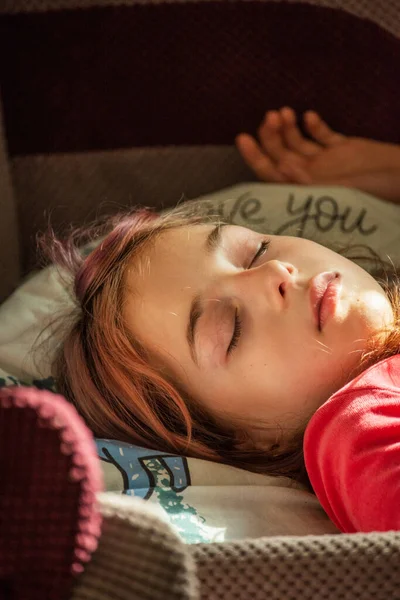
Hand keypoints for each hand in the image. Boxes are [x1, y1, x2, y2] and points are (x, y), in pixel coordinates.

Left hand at [235, 107, 399, 201]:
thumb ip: (309, 179)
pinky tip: (309, 116)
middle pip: (281, 154)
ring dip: (288, 127)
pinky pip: (322, 136)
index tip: (242, 137)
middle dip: (271, 136)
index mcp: (306, 190)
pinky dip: (314, 126)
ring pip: (298, 143)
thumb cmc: (373, 191)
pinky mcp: (344, 149)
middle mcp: (312, 176)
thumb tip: (279, 165)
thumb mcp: (338, 188)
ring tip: (283, 112)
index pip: (271, 174)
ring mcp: (327, 163)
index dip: (255, 157)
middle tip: (269, 116)